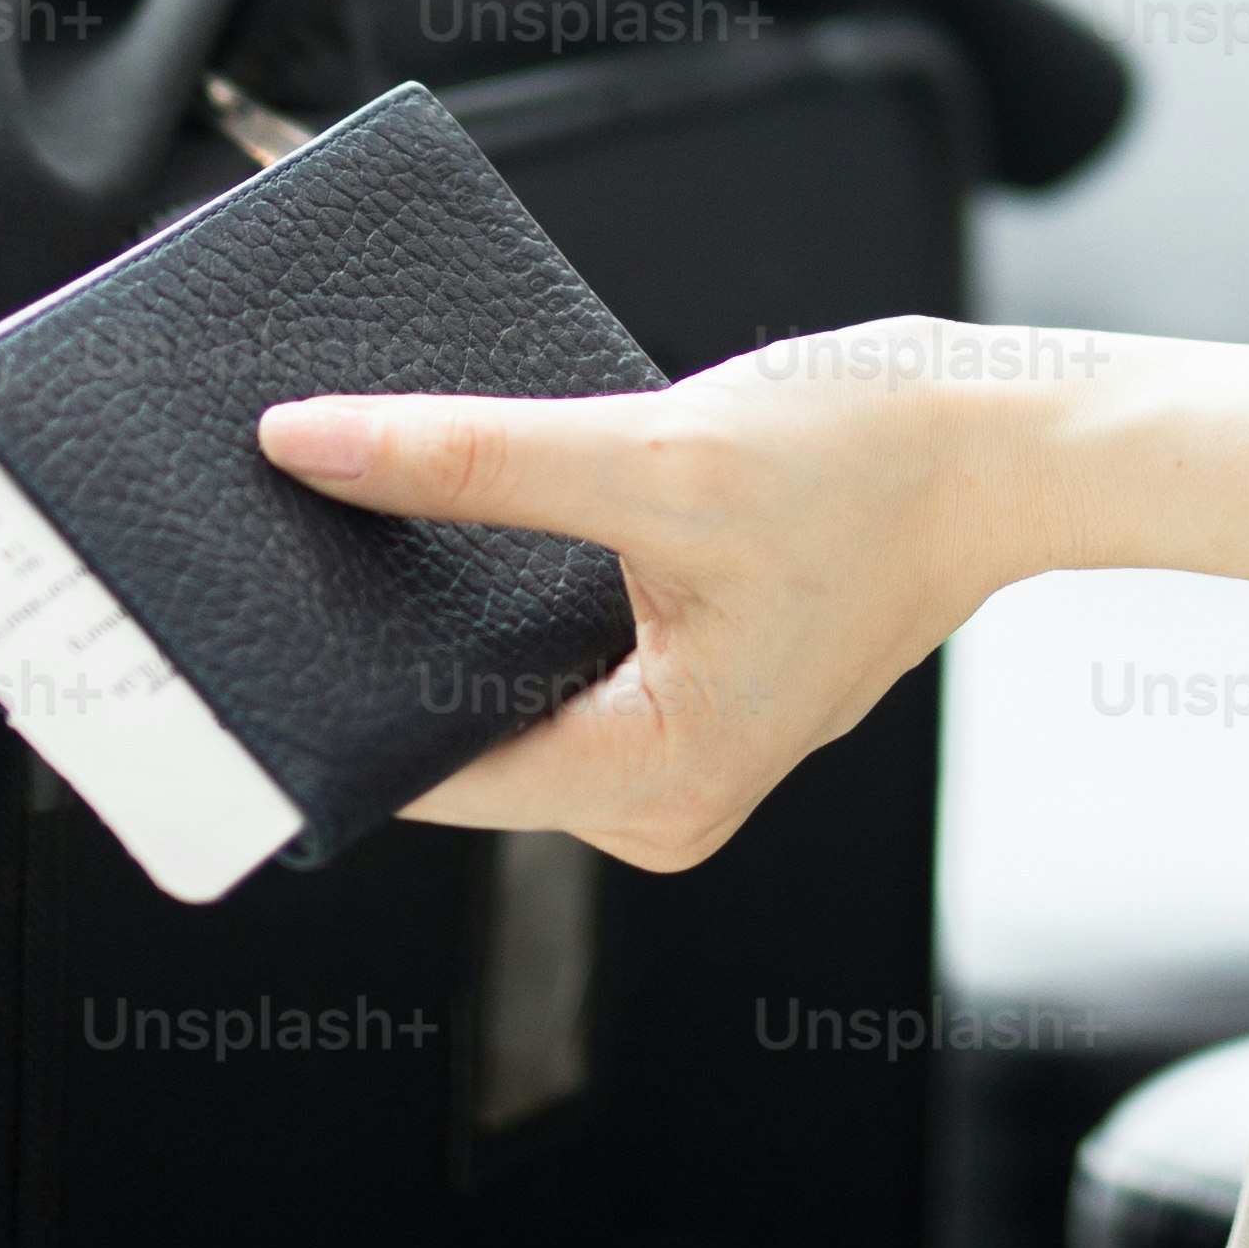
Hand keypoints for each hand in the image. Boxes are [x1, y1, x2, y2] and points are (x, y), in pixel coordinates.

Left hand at [255, 318, 1056, 872]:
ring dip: (445, 607)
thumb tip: (307, 447)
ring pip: (502, 696)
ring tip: (371, 504)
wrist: (1011, 445)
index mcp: (653, 787)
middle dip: (380, 636)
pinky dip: (514, 595)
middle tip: (291, 526)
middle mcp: (660, 803)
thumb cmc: (874, 461)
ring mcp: (679, 757)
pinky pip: (557, 667)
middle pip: (459, 734)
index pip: (426, 767)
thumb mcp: (654, 454)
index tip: (237, 608)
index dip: (323, 686)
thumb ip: (473, 461)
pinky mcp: (691, 697)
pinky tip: (475, 511)